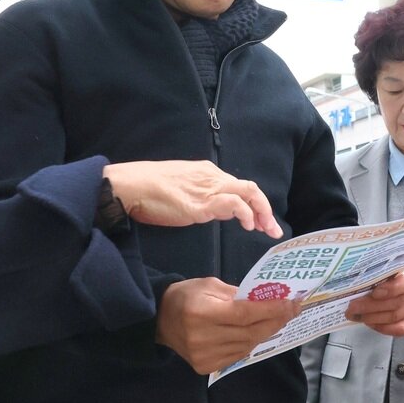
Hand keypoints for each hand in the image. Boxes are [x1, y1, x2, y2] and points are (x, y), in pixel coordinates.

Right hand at [103, 160, 281, 237]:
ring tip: (266, 230)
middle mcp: (212, 177)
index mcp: (207, 172)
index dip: (255, 204)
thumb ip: (200, 196)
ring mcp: (208, 188)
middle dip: (266, 209)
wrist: (131, 185)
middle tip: (273, 230)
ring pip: (249, 192)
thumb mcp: (181, 189)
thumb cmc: (148, 190)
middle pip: (251, 188)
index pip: (239, 186)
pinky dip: (245, 213)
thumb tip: (212, 209)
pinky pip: (233, 203)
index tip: (261, 222)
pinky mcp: (201, 203)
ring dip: (262, 213)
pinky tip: (247, 226)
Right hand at [155, 278, 298, 373]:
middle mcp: (202, 337)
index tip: (292, 303)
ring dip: (266, 332)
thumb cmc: (187, 296)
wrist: (160, 320)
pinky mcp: (205, 366)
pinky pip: (237, 355)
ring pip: (246, 345)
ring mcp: (203, 355)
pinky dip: (251, 343)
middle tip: (292, 311)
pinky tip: (260, 332)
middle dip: (275, 321)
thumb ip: (238, 294)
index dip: (271, 310)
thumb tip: (267, 300)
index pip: (245, 314)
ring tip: (280, 320)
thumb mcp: (211, 285)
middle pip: (249, 332)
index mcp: (201, 312)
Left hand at [345, 262, 403, 335]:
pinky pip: (399, 329)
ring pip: (395, 316)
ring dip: (372, 317)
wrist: (385, 283)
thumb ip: (373, 269)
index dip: (391, 288)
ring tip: (355, 314)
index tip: (374, 292)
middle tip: (353, 306)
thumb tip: (357, 276)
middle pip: (397, 301)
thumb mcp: (378, 265)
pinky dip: (382, 327)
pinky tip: (368, 322)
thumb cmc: (379, 272)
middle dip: (372, 305)